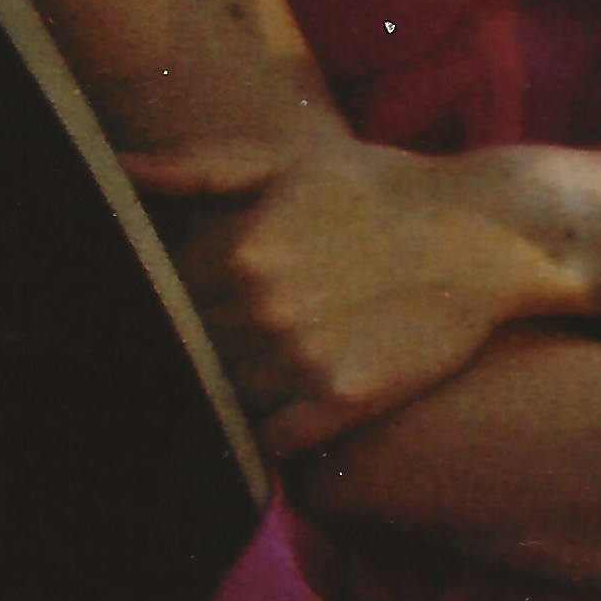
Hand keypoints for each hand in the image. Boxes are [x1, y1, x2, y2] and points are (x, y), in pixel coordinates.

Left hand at [125, 132, 563, 451]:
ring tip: (252, 368)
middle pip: (187, 351)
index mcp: (240, 247)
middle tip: (207, 340)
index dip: (161, 301)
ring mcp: (303, 359)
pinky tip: (280, 406)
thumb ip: (197, 168)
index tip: (171, 303)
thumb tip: (116, 170)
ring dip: (227, 390)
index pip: (159, 298)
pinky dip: (267, 431)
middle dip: (190, 347)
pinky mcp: (345, 401)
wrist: (484, 233)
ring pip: (224, 398)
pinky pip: (271, 440)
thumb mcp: (287, 160)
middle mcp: (264, 307)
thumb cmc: (378, 189)